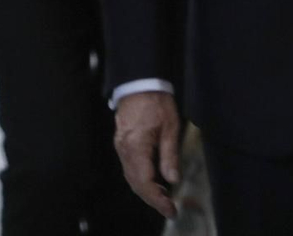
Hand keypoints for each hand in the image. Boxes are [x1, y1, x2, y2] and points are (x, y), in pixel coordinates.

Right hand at [113, 90, 181, 218]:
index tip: (171, 209)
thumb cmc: (156, 102)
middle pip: (135, 182)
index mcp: (136, 146)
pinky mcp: (122, 142)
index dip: (157, 199)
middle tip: (169, 208)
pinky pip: (129, 167)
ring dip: (146, 190)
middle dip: (152, 199)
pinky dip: (140, 178)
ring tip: (164, 197)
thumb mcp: (170, 127)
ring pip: (130, 176)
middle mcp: (124, 149)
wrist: (139, 83)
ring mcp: (120, 146)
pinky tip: (153, 180)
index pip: (144, 182)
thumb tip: (172, 179)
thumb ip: (170, 155)